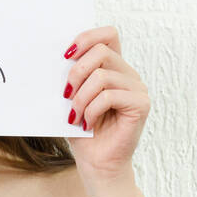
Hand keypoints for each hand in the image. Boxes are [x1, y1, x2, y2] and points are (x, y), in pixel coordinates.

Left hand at [63, 26, 149, 183]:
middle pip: (101, 51)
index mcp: (113, 67)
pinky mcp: (140, 104)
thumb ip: (69, 77)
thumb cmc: (81, 130)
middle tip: (65, 95)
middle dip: (75, 72)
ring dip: (80, 98)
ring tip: (74, 116)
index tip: (65, 55)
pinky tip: (87, 124)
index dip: (86, 37)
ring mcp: (137, 88)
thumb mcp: (69, 98)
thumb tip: (56, 59)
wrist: (96, 162)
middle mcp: (128, 74)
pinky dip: (91, 110)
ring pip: (102, 76)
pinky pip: (109, 96)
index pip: (108, 35)